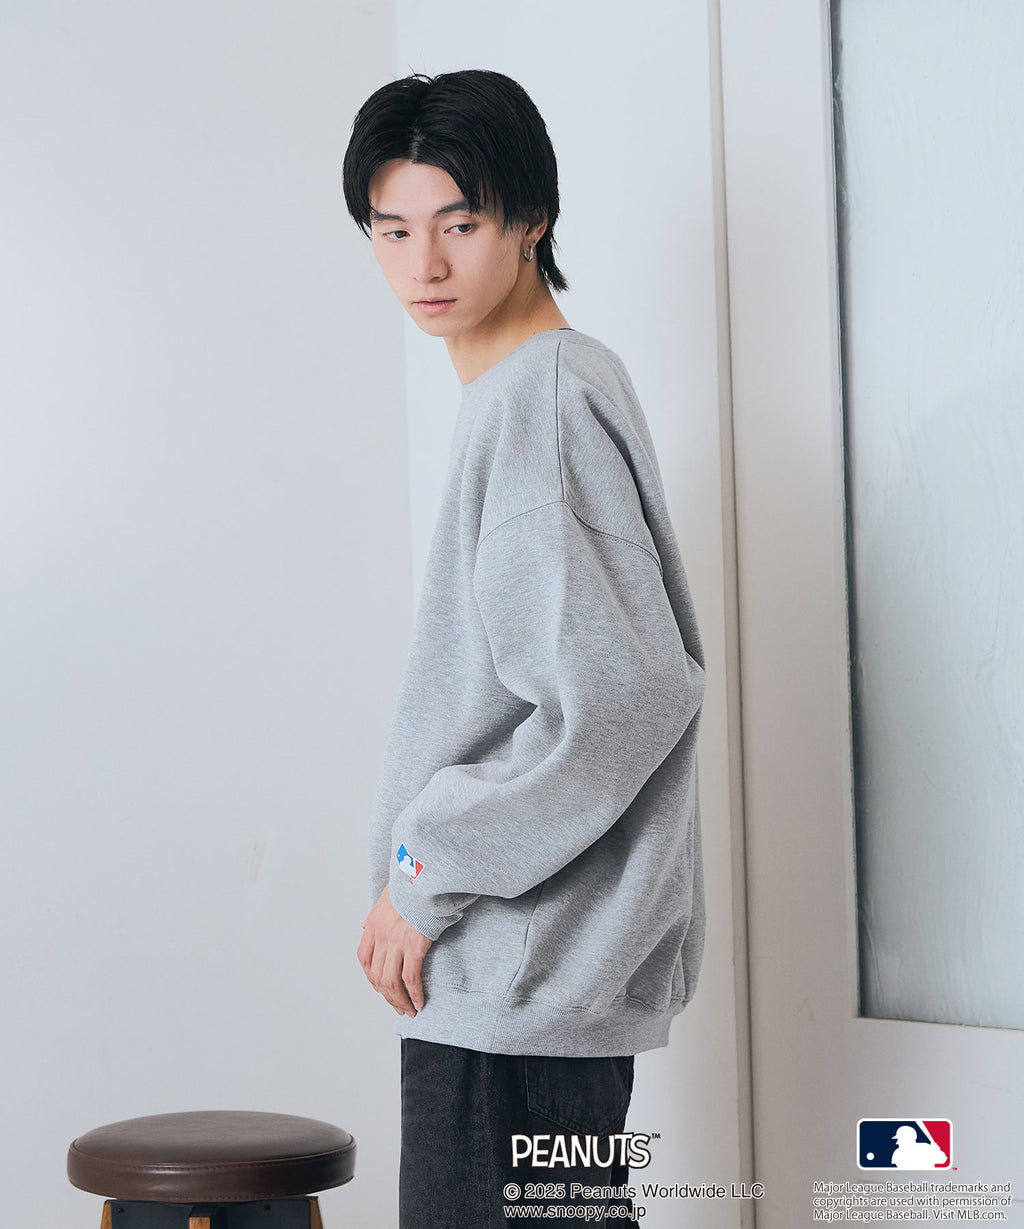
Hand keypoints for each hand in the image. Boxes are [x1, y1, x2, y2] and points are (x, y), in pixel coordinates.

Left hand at [357, 884, 432, 1016]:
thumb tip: (363, 925)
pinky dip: (414, 993)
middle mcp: (381, 936)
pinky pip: (410, 978)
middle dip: (387, 996)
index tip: (381, 988)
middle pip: (377, 976)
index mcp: (373, 924)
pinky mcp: (414, 946)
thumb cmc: (411, 884)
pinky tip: (420, 1002)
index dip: (371, 978)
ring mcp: (396, 942)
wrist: (426, 877)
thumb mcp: (385, 896)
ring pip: (391, 982)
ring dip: (399, 1000)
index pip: (364, 959)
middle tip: (398, 1007)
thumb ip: (374, 914)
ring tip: (409, 1010)